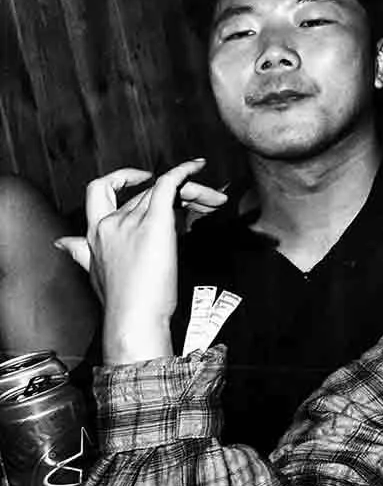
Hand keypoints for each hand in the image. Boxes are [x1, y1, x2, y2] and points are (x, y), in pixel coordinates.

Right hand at [79, 161, 221, 363]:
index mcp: (94, 235)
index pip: (98, 194)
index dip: (119, 180)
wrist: (134, 318)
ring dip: (192, 191)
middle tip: (200, 203)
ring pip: (161, 190)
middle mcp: (109, 224)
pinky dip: (183, 171)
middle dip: (172, 194)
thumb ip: (80, 254)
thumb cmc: (122, 303)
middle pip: (143, 193)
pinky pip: (167, 183)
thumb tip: (63, 243)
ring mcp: (130, 221)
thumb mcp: (95, 275)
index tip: (140, 179)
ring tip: (214, 202)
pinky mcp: (155, 222)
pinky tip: (196, 166)